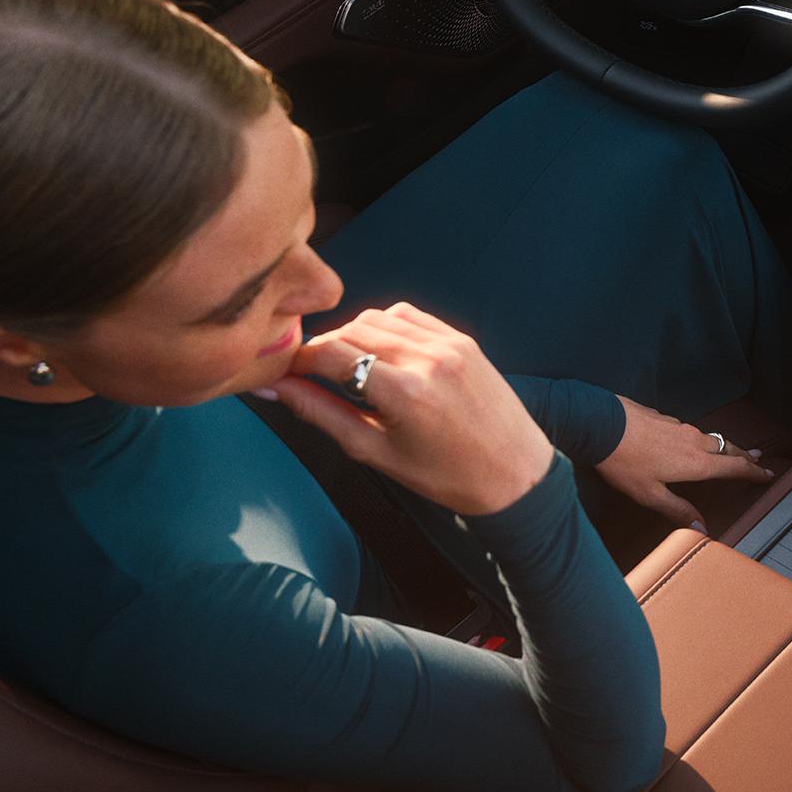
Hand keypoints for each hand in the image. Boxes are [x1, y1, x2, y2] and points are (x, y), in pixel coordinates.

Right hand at [268, 304, 556, 515]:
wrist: (515, 473)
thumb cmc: (446, 475)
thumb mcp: (376, 453)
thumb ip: (322, 415)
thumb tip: (276, 388)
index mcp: (405, 392)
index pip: (331, 353)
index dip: (298, 359)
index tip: (283, 370)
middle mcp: (427, 358)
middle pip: (350, 331)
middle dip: (322, 348)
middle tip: (308, 373)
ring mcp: (448, 342)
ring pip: (376, 317)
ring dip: (351, 336)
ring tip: (345, 369)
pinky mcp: (461, 338)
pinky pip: (407, 316)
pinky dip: (383, 328)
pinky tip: (379, 355)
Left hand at [597, 397, 775, 529]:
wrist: (600, 423)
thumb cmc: (623, 462)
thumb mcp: (650, 494)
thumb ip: (677, 511)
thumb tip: (702, 529)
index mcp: (696, 463)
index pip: (735, 467)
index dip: (754, 473)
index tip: (768, 475)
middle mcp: (694, 441)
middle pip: (728, 449)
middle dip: (744, 456)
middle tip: (757, 460)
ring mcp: (680, 426)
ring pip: (711, 437)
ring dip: (724, 446)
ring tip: (731, 451)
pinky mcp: (665, 418)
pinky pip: (690, 430)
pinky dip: (700, 439)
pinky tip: (690, 442)